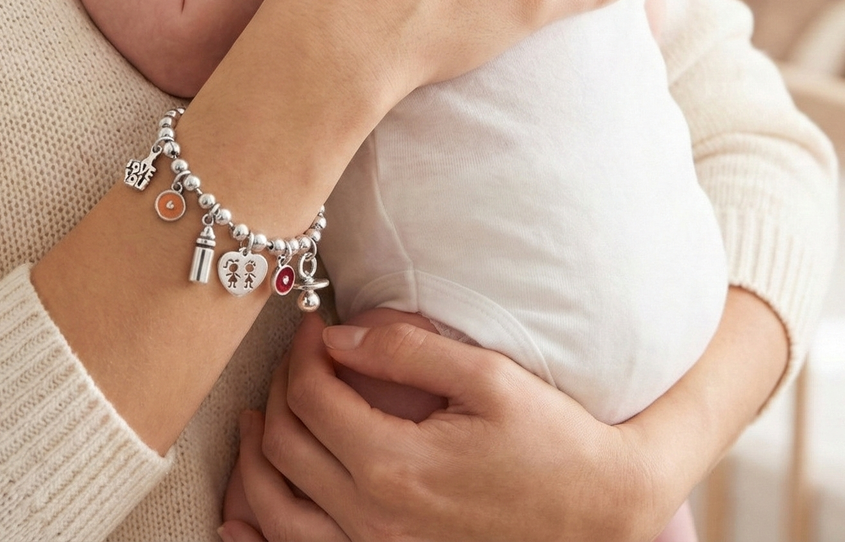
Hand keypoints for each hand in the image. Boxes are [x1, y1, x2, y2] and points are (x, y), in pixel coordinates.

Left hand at [236, 290, 788, 541]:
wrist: (598, 508)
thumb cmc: (550, 439)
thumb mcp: (486, 377)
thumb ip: (406, 351)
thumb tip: (338, 336)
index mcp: (394, 465)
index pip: (311, 397)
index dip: (302, 351)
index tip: (316, 323)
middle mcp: (374, 516)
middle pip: (283, 446)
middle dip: (279, 389)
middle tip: (300, 356)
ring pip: (275, 508)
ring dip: (254, 457)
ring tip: (260, 416)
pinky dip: (262, 525)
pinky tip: (246, 507)